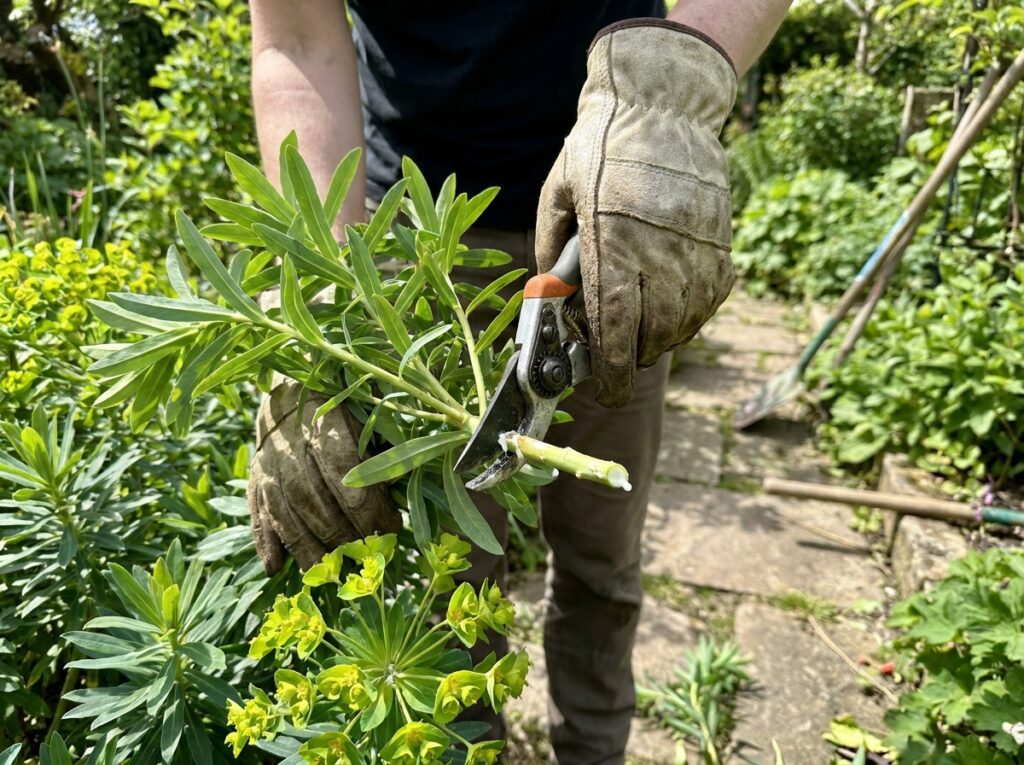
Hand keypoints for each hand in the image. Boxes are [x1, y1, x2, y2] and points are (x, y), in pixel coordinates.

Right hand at [248, 381, 400, 574]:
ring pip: (284, 512)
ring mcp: (268, 466)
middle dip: (343, 532)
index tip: (390, 528)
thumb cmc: (343, 407)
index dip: (367, 504)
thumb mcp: (367, 415)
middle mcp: (290, 446)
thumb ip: (383, 448)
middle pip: (313, 498)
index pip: (343, 469)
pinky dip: (266, 543)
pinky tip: (275, 568)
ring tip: (329, 573)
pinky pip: (257, 513)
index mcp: (323, 422)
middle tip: (368, 556)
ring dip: (307, 547)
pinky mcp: (254, 481)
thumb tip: (402, 484)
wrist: (289, 394)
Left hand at [535, 20, 737, 407]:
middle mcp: (659, 248)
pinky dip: (691, 315)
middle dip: (629, 356)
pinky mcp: (720, 239)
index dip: (610, 367)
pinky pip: (711, 298)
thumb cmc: (602, 144)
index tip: (604, 389)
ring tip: (640, 331)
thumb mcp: (558, 191)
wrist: (664, 101)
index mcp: (613, 237)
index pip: (615, 324)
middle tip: (613, 355)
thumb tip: (551, 300)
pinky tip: (672, 307)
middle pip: (651, 333)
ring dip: (660, 339)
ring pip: (685, 322)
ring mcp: (697, 245)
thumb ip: (551, 251)